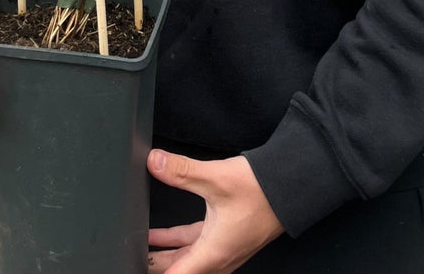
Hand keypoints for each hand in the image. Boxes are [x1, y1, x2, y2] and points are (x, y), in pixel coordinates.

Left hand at [147, 150, 283, 272]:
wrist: (290, 185)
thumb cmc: (261, 190)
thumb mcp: (216, 178)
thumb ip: (182, 171)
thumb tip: (154, 162)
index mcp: (213, 254)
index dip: (154, 272)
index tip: (136, 266)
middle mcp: (218, 258)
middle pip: (178, 270)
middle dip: (155, 265)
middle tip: (133, 256)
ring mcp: (223, 249)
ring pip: (186, 260)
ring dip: (163, 256)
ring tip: (139, 248)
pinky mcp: (226, 238)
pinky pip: (194, 247)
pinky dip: (176, 243)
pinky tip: (162, 235)